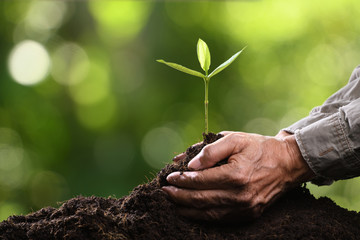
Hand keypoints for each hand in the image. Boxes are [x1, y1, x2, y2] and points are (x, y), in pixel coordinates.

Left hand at [162, 131, 314, 221]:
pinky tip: (191, 211)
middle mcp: (240, 195)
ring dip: (186, 209)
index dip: (181, 180)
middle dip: (178, 196)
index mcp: (236, 174)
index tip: (169, 177)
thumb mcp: (234, 139)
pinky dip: (202, 216)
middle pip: (200, 200)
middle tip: (164, 192)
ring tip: (172, 202)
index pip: (200, 180)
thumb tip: (189, 164)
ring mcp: (245, 208)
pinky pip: (220, 219)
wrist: (287, 163)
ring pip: (208, 213)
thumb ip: (210, 150)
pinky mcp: (249, 215)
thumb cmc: (258, 148)